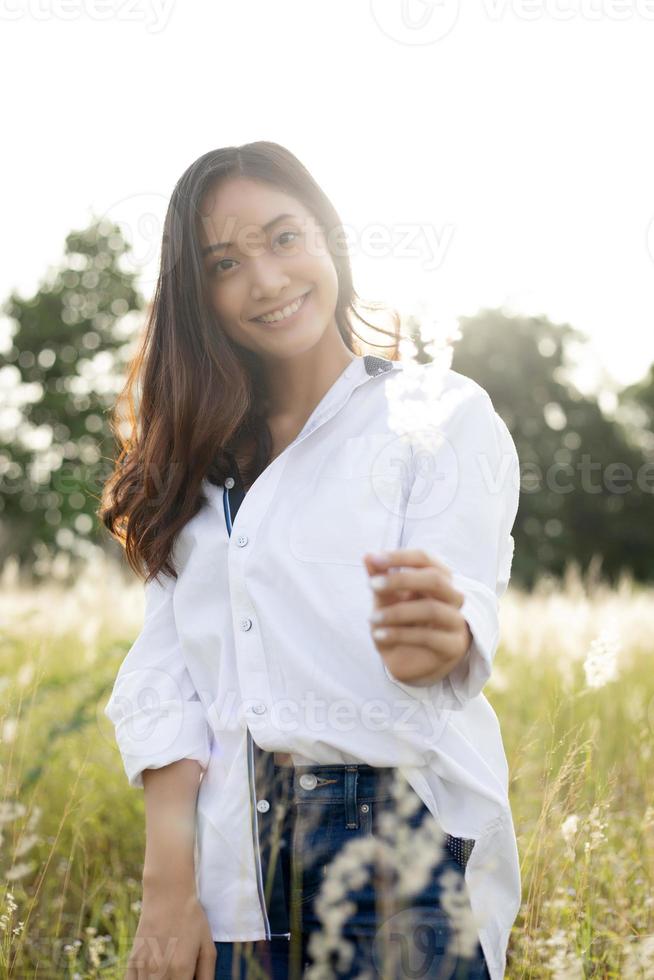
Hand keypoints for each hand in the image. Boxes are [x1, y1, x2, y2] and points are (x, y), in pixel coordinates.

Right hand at [125, 885, 215, 978]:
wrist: (167, 894)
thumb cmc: (191, 919)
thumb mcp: (207, 946)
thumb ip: (207, 976)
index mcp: (180, 969)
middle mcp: (159, 972)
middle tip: (181, 974)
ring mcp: (142, 967)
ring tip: (169, 971)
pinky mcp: (132, 961)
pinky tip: (153, 975)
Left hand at [363, 548, 472, 686]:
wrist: (408, 662)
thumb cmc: (399, 624)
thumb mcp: (385, 601)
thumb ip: (380, 579)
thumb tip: (367, 556)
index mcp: (438, 580)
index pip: (425, 559)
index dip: (401, 557)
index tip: (374, 560)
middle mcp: (452, 597)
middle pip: (436, 579)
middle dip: (401, 579)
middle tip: (372, 584)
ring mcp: (456, 622)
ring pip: (432, 609)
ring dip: (397, 612)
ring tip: (372, 618)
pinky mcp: (453, 646)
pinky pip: (428, 637)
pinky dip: (399, 634)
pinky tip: (379, 635)